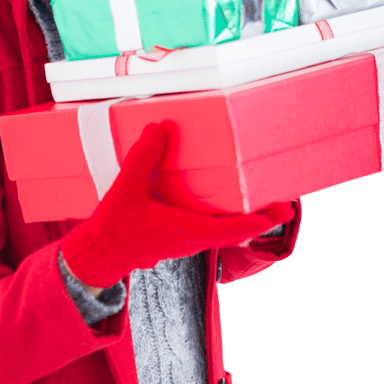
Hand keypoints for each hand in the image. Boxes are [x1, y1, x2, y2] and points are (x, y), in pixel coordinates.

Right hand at [59, 122, 293, 288]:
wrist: (98, 255)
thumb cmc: (113, 229)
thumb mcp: (126, 189)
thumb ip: (144, 158)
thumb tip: (160, 129)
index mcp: (187, 231)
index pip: (233, 228)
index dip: (260, 220)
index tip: (282, 212)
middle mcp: (193, 240)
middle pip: (237, 230)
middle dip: (262, 217)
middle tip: (285, 203)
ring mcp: (188, 241)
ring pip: (226, 231)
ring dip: (246, 219)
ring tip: (265, 202)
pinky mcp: (180, 238)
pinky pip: (212, 230)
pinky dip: (228, 219)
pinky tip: (227, 203)